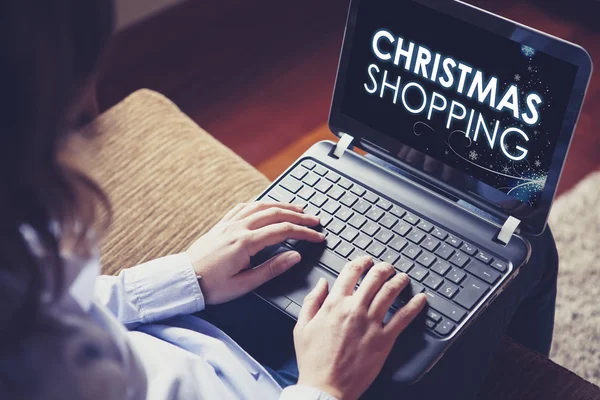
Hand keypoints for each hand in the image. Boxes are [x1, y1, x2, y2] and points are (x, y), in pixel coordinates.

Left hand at [186, 202, 324, 304]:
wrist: (183, 281)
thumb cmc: (212, 286)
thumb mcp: (245, 284)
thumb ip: (272, 268)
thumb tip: (295, 256)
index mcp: (246, 242)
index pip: (283, 230)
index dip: (304, 232)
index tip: (318, 236)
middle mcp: (238, 228)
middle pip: (275, 213)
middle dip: (298, 215)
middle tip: (314, 220)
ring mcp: (229, 223)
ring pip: (260, 206)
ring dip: (282, 205)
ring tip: (297, 208)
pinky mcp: (221, 224)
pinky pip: (244, 206)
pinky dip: (260, 203)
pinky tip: (266, 206)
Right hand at [293, 256, 426, 399]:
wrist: (325, 386)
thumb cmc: (313, 360)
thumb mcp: (302, 327)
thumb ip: (312, 301)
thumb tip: (322, 283)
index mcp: (334, 304)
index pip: (351, 272)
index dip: (361, 262)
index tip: (366, 260)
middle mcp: (354, 309)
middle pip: (374, 278)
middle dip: (384, 268)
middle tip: (388, 267)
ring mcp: (371, 323)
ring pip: (390, 292)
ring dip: (399, 281)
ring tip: (403, 278)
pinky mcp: (384, 340)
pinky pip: (403, 317)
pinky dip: (414, 306)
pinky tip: (420, 299)